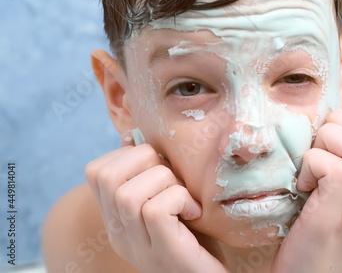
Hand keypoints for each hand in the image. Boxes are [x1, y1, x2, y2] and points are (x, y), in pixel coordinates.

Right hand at [85, 130, 226, 272]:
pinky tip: (193, 210)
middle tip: (172, 177)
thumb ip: (149, 175)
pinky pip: (155, 210)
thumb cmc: (197, 237)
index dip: (128, 153)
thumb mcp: (168, 199)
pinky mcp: (165, 253)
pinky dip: (179, 199)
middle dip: (144, 160)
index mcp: (117, 218)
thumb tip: (129, 137)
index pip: (96, 171)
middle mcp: (120, 234)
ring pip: (128, 194)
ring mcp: (139, 247)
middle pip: (106, 176)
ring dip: (165, 181)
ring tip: (184, 196)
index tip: (157, 164)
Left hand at [273, 101, 341, 272]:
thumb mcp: (341, 189)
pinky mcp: (335, 217)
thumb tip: (334, 116)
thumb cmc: (314, 226)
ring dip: (325, 142)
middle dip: (339, 123)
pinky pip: (334, 168)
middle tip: (318, 147)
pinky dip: (312, 163)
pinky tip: (303, 183)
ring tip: (311, 165)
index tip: (334, 131)